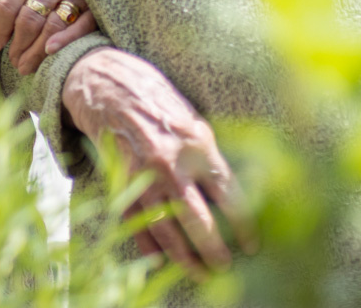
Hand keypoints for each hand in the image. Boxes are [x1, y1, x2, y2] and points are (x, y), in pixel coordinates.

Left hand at [0, 0, 99, 75]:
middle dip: (18, 43)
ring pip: (52, 25)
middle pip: (29, 17)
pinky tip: (50, 52)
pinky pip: (81, 25)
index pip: (9, 2)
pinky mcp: (95, 6)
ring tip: (24, 66)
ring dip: (36, 50)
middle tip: (13, 61)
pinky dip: (65, 40)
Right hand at [61, 47, 256, 277]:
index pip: (228, 195)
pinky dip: (148, 244)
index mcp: (197, 145)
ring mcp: (142, 175)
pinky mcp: (119, 180)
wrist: (108, 86)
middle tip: (225, 268)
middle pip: (199, 221)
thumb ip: (209, 158)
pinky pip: (136, 221)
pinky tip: (160, 260)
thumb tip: (229, 195)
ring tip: (199, 273)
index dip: (243, 225)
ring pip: (166, 228)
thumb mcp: (193, 122)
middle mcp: (171, 164)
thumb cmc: (158, 102)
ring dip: (185, 257)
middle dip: (214, 250)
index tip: (252, 246)